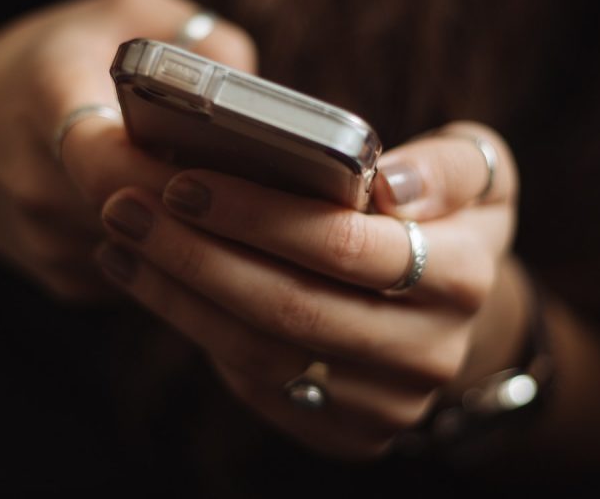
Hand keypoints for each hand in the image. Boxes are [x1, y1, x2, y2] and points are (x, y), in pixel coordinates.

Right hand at [0, 0, 255, 297]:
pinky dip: (178, 253)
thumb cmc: (49, 63)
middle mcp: (37, 184)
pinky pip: (144, 276)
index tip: (226, 159)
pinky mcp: (65, 282)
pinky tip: (197, 222)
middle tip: (271, 186)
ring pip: (155, 255)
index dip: (172, 168)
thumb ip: (196, 35)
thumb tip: (261, 94)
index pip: (107, 158)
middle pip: (147, 215)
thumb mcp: (118, 13)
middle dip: (210, 205)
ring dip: (202, 235)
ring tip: (249, 203)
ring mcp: (49, 244)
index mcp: (46, 104)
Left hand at [94, 121, 521, 456]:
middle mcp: (431, 352)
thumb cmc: (446, 218)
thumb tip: (390, 185)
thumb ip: (447, 166)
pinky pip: (257, 385)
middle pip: (290, 308)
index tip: (184, 181)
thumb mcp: (478, 172)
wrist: (453, 313)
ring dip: (176, 295)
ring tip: (121, 239)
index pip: (345, 246)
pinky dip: (194, 329)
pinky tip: (150, 280)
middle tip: (125, 207)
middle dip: (195, 255)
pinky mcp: (347, 434)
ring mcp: (387, 405)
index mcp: (464, 276)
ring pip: (261, 353)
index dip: (258, 215)